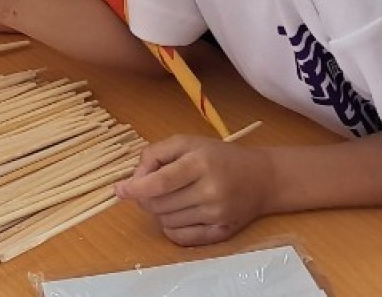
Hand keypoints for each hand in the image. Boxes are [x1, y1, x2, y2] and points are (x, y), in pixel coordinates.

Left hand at [115, 135, 274, 246]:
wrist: (262, 179)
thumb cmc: (219, 157)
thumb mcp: (187, 142)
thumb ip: (156, 154)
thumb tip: (134, 179)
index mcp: (200, 164)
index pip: (159, 183)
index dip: (134, 188)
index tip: (119, 190)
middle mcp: (209, 191)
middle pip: (158, 204)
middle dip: (145, 197)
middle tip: (151, 188)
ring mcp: (216, 215)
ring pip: (166, 221)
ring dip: (160, 211)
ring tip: (173, 197)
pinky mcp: (221, 233)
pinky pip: (181, 238)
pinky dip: (171, 228)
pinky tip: (179, 214)